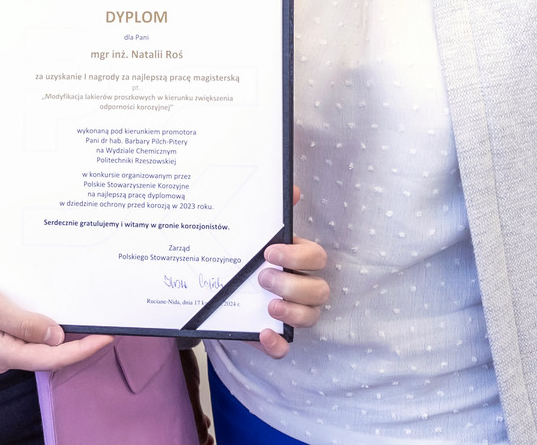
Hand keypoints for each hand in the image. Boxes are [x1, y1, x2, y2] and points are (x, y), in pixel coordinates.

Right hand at [0, 248, 111, 373]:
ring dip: (62, 334)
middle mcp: (1, 355)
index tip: (107, 337)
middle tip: (105, 325)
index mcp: (2, 352)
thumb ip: (23, 321)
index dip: (82, 350)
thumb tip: (56, 336)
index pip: (52, 358)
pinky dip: (43, 325)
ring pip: (38, 345)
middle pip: (48, 356)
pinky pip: (24, 334)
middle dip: (78, 344)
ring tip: (87, 317)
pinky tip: (53, 311)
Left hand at [250, 185, 329, 358]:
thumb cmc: (244, 257)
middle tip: (263, 278)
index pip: (317, 258)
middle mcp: (301, 287)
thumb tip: (292, 188)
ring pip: (311, 318)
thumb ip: (271, 213)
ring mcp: (291, 313)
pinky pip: (285, 347)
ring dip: (292, 312)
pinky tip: (263, 333)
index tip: (270, 252)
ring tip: (267, 305)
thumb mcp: (253, 235)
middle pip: (320, 291)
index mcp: (298, 260)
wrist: (216, 287)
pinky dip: (277, 344)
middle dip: (293, 284)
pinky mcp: (274, 336)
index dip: (299, 257)